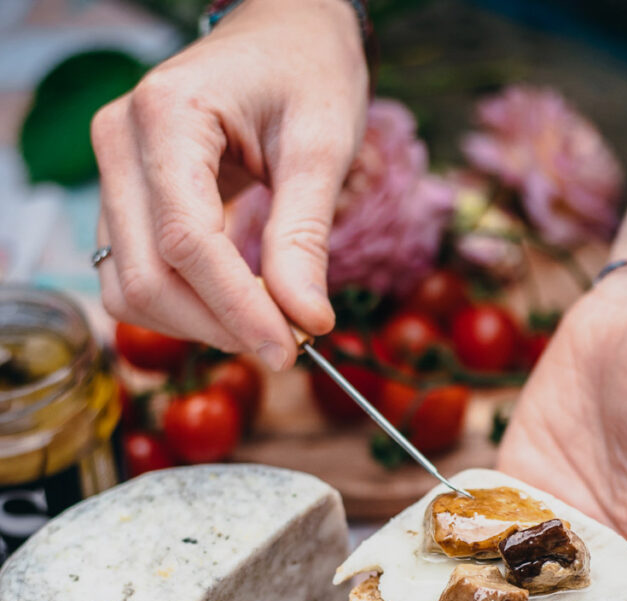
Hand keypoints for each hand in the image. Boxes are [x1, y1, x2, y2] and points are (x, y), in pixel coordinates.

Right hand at [91, 0, 367, 367]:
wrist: (283, 33)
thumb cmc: (306, 72)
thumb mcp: (321, 147)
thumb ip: (305, 237)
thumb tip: (304, 321)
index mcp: (168, 115)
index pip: (188, 241)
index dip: (238, 308)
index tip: (289, 349)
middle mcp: (121, 143)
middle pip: (148, 277)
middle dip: (219, 326)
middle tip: (287, 344)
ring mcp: (113, 173)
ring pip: (131, 290)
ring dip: (197, 326)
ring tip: (264, 324)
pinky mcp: (123, 201)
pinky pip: (136, 279)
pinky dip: (183, 310)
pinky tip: (235, 308)